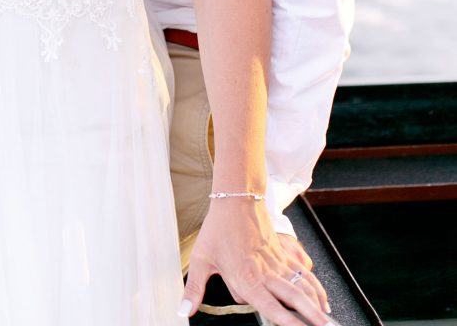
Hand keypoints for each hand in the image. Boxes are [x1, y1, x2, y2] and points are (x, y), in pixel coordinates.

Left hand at [180, 199, 329, 324]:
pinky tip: (322, 297)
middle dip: (310, 314)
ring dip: (316, 302)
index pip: (269, 305)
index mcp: (246, 277)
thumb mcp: (201, 259)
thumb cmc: (218, 228)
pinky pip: (303, 271)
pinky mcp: (283, 252)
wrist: (235, 197)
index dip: (285, 320)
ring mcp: (277, 262)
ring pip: (302, 284)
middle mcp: (266, 272)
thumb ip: (194, 290)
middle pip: (294, 296)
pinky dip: (315, 285)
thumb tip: (184, 311)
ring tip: (327, 318)